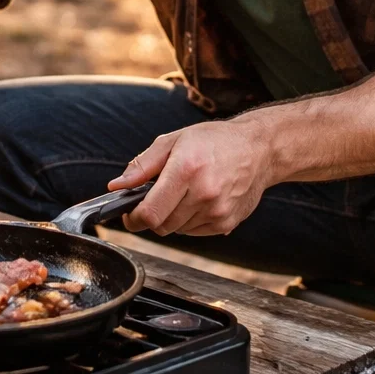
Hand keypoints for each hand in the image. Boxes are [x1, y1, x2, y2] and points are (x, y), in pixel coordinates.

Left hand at [107, 119, 274, 235]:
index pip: (150, 213)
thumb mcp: (173, 141)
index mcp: (186, 170)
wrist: (258, 150)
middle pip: (161, 225)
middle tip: (158, 196)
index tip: (129, 214)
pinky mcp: (227, 223)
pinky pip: (194, 232)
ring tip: (185, 192)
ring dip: (172, 217)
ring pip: (177, 230)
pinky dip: (189, 220)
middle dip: (152, 215)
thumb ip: (142, 166)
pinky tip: (199, 199)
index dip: (133, 218)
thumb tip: (116, 186)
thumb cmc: (213, 141)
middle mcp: (203, 193)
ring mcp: (217, 211)